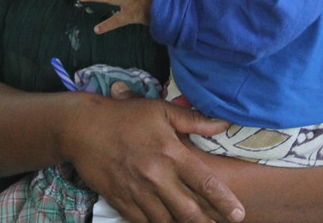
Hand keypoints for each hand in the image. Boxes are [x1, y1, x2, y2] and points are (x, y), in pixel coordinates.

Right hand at [67, 95, 243, 222]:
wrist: (83, 128)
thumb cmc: (125, 116)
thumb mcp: (160, 111)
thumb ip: (193, 121)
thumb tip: (223, 124)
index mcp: (171, 153)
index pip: (204, 182)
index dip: (224, 201)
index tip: (239, 214)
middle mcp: (156, 176)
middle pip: (189, 211)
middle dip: (207, 222)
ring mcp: (137, 192)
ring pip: (167, 221)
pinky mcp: (121, 201)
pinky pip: (143, 222)